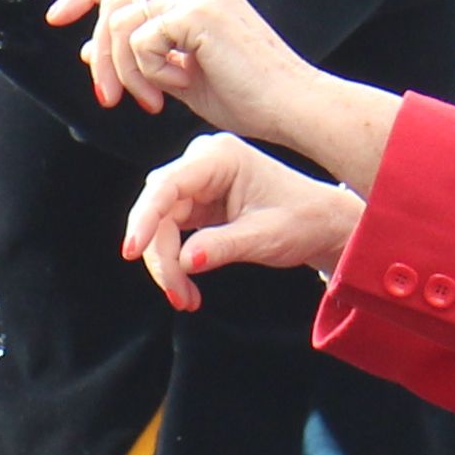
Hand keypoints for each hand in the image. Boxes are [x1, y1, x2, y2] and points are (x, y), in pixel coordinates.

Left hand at [55, 0, 399, 187]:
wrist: (289, 106)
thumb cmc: (245, 96)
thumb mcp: (177, 73)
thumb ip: (138, 55)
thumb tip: (87, 47)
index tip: (55, 18)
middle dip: (98, 52)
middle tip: (105, 95)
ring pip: (119, 23)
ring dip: (123, 71)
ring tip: (150, 100)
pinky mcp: (196, 10)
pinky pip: (139, 40)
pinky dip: (147, 72)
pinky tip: (174, 87)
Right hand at [122, 135, 366, 311]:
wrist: (323, 223)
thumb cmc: (303, 220)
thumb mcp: (265, 237)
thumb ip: (223, 246)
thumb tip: (184, 261)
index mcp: (220, 157)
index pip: (166, 186)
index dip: (144, 219)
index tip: (131, 251)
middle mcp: (203, 163)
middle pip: (158, 208)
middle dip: (160, 254)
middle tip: (178, 295)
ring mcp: (198, 182)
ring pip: (159, 223)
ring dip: (166, 263)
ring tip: (186, 298)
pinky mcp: (197, 202)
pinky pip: (170, 231)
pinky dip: (174, 260)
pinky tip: (186, 284)